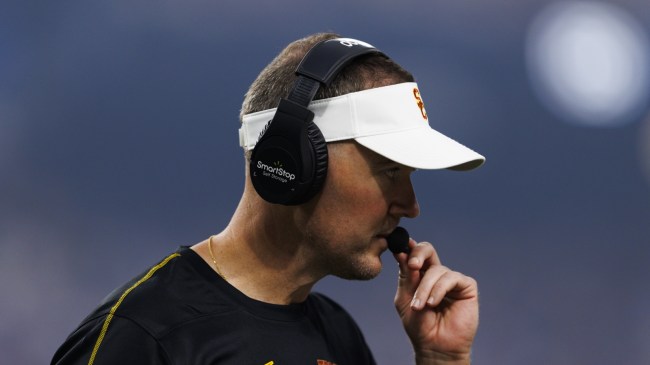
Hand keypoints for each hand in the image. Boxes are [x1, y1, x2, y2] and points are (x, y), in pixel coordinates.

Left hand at [393, 239, 478, 363]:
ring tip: (420, 306)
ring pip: (437, 270)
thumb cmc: (419, 325)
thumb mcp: (405, 299)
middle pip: (428, 250)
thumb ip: (405, 276)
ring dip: (425, 288)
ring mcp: (451, 280)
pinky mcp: (466, 286)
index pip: (414, 254)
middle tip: (413, 265)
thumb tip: (401, 252)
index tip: (399, 247)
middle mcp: (436, 274)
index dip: (407, 248)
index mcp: (419, 275)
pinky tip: (433, 303)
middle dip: (418, 254)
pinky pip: (452, 278)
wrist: (435, 346)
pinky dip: (439, 289)